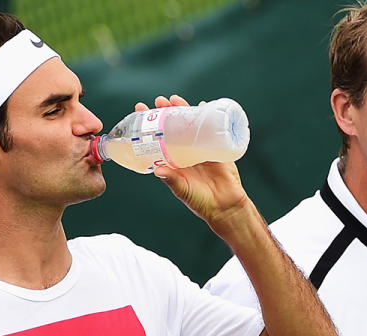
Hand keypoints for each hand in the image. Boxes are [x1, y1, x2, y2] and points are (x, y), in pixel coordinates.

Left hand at [134, 95, 251, 237]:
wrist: (225, 206)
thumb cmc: (201, 201)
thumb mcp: (183, 190)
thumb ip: (172, 180)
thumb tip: (157, 170)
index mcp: (174, 160)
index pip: (159, 137)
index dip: (150, 125)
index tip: (141, 111)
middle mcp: (185, 151)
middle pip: (174, 126)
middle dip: (167, 112)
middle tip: (159, 100)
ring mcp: (201, 148)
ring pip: (191, 124)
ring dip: (184, 110)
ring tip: (175, 99)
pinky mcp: (217, 148)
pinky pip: (212, 129)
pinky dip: (209, 116)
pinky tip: (204, 105)